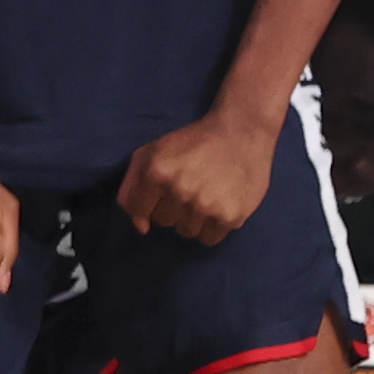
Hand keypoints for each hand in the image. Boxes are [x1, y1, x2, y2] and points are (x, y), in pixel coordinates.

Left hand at [117, 110, 275, 243]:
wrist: (241, 134)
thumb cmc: (192, 142)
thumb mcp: (151, 151)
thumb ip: (132, 187)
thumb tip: (142, 227)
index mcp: (155, 172)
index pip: (136, 209)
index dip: (147, 201)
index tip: (162, 191)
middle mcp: (179, 191)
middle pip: (163, 221)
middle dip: (171, 208)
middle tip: (189, 187)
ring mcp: (206, 206)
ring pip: (186, 232)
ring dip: (192, 219)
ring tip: (204, 196)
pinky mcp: (230, 217)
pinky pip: (209, 239)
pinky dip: (211, 227)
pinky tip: (218, 206)